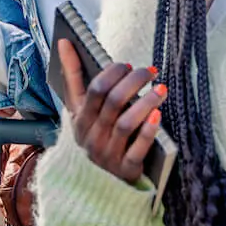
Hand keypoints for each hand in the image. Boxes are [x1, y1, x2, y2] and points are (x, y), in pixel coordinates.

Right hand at [58, 39, 167, 184]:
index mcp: (80, 119)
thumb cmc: (92, 134)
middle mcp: (91, 137)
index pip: (94, 90)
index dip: (112, 73)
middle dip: (134, 81)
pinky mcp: (125, 169)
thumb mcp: (78, 110)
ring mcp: (107, 155)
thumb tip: (64, 42)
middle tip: (149, 71)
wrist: (95, 183)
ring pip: (126, 123)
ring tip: (161, 88)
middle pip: (113, 102)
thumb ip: (73, 76)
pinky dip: (148, 131)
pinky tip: (158, 114)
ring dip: (146, 102)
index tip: (126, 64)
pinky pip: (138, 149)